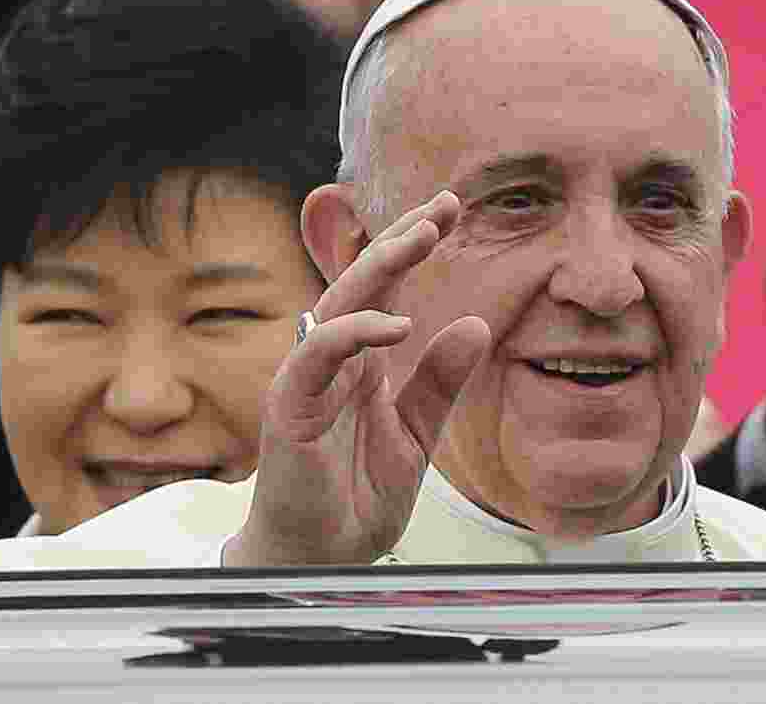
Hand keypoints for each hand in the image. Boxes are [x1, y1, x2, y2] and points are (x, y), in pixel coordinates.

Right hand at [224, 191, 490, 565]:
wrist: (320, 561)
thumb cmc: (357, 499)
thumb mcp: (416, 434)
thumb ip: (440, 382)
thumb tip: (476, 325)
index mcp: (363, 365)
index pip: (387, 292)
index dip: (413, 250)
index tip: (452, 212)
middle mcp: (334, 362)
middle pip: (362, 284)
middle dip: (401, 240)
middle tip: (445, 205)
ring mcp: (308, 380)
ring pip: (339, 306)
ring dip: (380, 267)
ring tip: (424, 236)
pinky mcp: (288, 406)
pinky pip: (317, 355)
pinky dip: (354, 335)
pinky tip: (396, 324)